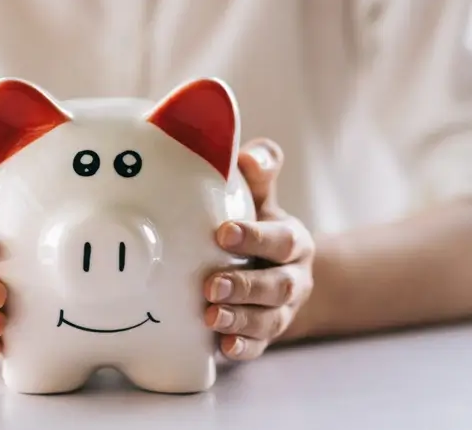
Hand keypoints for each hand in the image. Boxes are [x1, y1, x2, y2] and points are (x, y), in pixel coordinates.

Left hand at [204, 138, 314, 360]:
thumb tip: (246, 154)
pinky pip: (258, 346)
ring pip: (267, 320)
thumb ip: (258, 173)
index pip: (279, 239)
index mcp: (291, 241)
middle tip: (210, 285)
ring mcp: (280, 310)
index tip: (222, 233)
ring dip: (240, 320)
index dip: (255, 237)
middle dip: (245, 287)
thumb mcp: (262, 199)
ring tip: (210, 316)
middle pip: (276, 286)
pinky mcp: (265, 334)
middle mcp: (292, 278)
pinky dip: (242, 348)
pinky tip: (222, 348)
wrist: (277, 270)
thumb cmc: (258, 226)